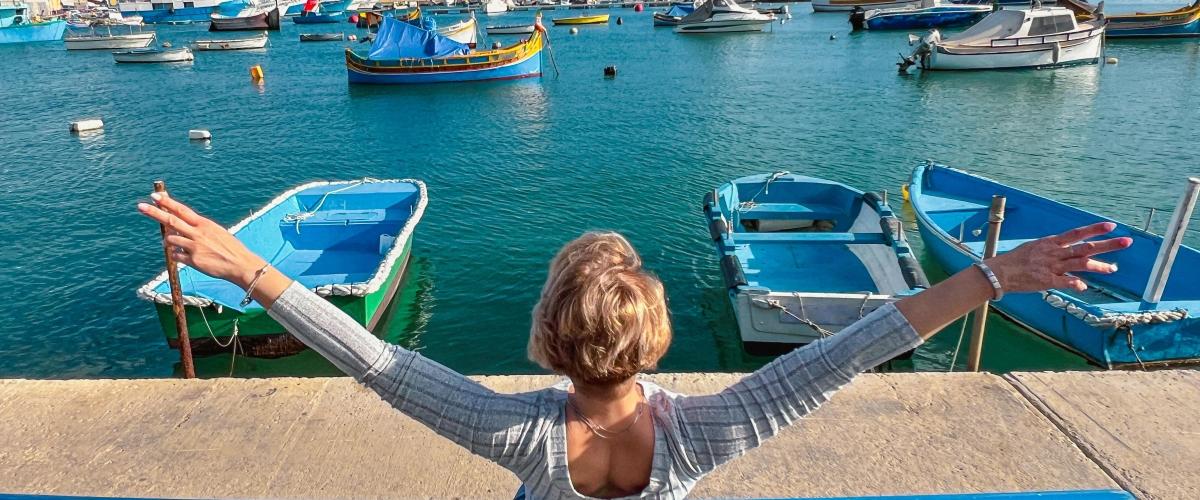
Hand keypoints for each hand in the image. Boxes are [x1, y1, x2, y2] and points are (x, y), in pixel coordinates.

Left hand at [137, 192, 266, 288]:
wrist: (240, 264)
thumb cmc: (229, 248)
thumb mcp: (216, 232)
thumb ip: (198, 228)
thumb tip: (178, 226)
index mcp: (204, 224)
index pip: (181, 210)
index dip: (167, 203)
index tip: (154, 196)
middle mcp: (197, 233)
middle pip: (171, 220)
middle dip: (154, 213)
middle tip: (140, 206)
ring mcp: (194, 247)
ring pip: (170, 240)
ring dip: (168, 241)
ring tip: (175, 243)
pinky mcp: (193, 261)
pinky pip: (176, 256)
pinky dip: (177, 255)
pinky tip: (185, 257)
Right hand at [986, 222, 1131, 293]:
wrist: (998, 272)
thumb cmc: (1015, 260)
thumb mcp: (1034, 249)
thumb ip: (1052, 252)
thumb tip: (1064, 252)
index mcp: (1051, 243)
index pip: (1077, 233)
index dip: (1094, 229)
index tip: (1111, 225)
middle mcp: (1054, 253)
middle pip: (1085, 247)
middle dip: (1107, 245)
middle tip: (1126, 241)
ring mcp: (1051, 266)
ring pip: (1080, 264)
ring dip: (1099, 266)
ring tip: (1113, 268)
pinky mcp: (1046, 281)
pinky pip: (1065, 282)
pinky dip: (1075, 284)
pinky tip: (1084, 287)